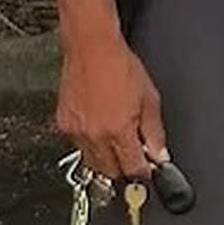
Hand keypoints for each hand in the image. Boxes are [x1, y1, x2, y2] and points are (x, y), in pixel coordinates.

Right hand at [56, 34, 166, 179]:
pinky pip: (78, 146)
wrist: (92, 50)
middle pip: (109, 171)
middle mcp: (95, 136)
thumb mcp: (149, 98)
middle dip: (124, 170)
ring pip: (92, 162)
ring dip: (106, 160)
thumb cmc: (122, 67)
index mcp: (118, 130)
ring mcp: (76, 132)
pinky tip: (100, 129)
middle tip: (134, 159)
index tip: (147, 173)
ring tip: (118, 143)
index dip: (142, 174)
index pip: (131, 168)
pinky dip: (90, 144)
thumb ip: (154, 130)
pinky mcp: (63, 125)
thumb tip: (159, 154)